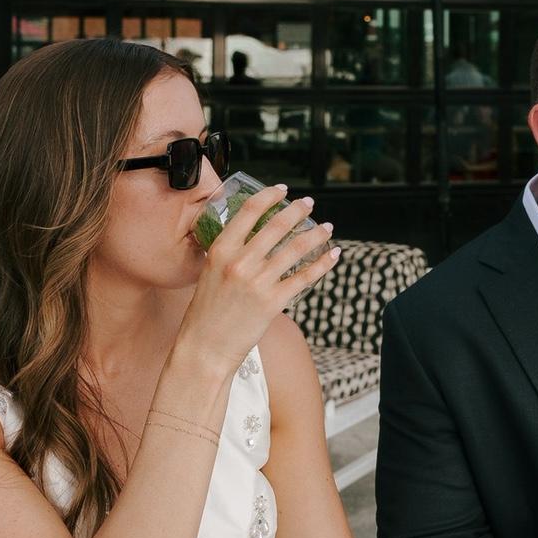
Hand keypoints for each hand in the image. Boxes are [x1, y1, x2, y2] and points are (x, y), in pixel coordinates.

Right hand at [174, 185, 338, 376]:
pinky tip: (333, 254)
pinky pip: (305, 277)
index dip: (269, 196)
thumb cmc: (206, 311)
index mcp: (220, 250)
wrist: (205, 347)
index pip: (248, 211)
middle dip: (298, 211)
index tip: (283, 190)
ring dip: (316, 234)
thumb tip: (250, 234)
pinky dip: (323, 263)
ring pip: (296, 248)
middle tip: (309, 203)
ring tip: (327, 227)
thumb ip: (228, 252)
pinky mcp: (273, 302)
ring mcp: (258, 282)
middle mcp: (240, 261)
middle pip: (277, 225)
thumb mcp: (209, 272)